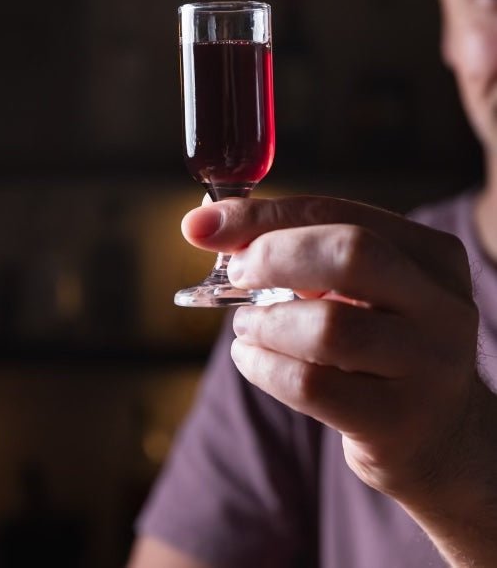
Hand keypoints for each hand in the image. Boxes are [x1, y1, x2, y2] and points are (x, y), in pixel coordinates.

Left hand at [181, 195, 484, 512]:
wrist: (437, 434)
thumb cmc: (379, 346)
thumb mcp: (359, 290)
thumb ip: (298, 251)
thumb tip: (208, 225)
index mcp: (432, 256)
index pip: (340, 214)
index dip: (265, 215)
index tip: (204, 224)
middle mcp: (443, 305)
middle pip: (351, 254)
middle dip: (273, 256)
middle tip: (235, 274)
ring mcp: (429, 365)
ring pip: (328, 327)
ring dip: (265, 322)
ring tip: (246, 325)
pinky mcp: (399, 422)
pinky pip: (311, 386)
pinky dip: (263, 367)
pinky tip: (251, 358)